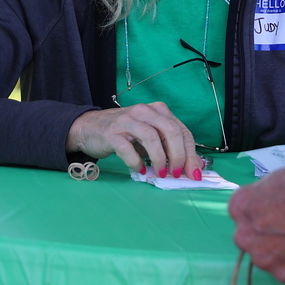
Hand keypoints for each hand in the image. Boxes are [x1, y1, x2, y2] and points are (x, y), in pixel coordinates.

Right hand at [66, 104, 204, 178]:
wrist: (90, 128)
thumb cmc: (125, 134)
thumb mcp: (150, 137)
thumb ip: (170, 147)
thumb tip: (193, 166)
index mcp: (159, 110)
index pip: (182, 130)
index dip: (191, 153)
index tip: (194, 173)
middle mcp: (145, 111)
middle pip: (170, 131)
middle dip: (179, 155)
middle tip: (177, 173)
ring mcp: (127, 120)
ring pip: (151, 137)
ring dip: (160, 159)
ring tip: (160, 173)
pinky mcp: (112, 133)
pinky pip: (127, 148)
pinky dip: (136, 162)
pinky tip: (140, 169)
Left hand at [229, 159, 284, 282]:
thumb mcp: (279, 176)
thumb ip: (268, 194)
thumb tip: (276, 198)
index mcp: (240, 205)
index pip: (241, 211)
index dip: (261, 209)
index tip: (276, 208)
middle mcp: (244, 235)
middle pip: (250, 237)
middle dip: (266, 234)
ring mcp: (263, 258)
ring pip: (268, 257)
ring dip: (282, 251)